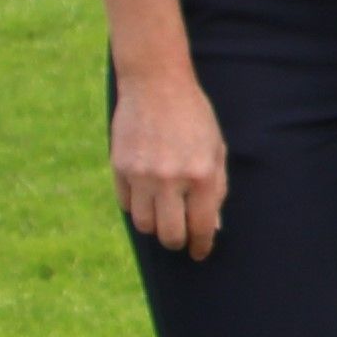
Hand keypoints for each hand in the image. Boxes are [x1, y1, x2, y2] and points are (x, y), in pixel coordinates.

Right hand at [112, 67, 229, 258]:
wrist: (155, 83)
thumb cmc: (192, 116)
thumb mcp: (215, 148)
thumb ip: (216, 188)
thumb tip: (212, 226)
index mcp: (201, 174)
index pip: (200, 226)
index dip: (200, 245)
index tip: (199, 253)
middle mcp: (171, 178)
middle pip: (169, 235)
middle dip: (177, 242)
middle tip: (180, 238)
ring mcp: (142, 174)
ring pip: (144, 225)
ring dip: (155, 226)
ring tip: (163, 213)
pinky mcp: (120, 167)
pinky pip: (126, 204)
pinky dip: (137, 206)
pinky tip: (146, 194)